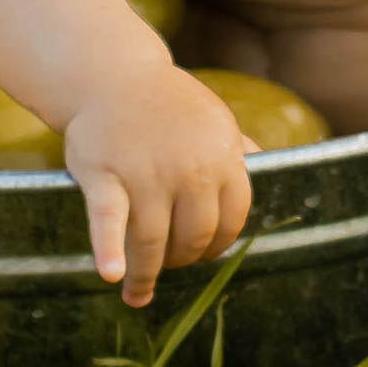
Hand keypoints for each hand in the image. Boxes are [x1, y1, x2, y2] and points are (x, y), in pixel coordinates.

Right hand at [66, 68, 255, 307]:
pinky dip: (109, 249)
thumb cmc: (164, 102)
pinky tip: (112, 275)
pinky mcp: (105, 175)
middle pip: (195, 237)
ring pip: (154, 241)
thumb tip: (262, 167)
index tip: (202, 254)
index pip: (232, 219)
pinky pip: (109, 220)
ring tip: (139, 292)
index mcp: (222, 157)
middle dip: (183, 259)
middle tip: (169, 265)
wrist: (111, 74)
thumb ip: (236, 147)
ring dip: (147, 274)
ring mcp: (146, 173)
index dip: (218, 244)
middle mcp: (190, 168)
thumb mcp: (212, 118)